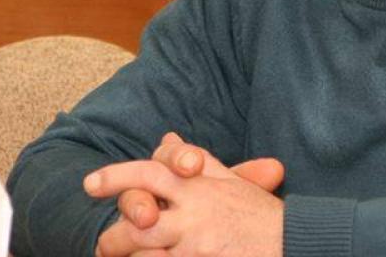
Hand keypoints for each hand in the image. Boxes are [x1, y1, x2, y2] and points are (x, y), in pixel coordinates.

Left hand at [86, 137, 284, 256]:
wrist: (295, 242)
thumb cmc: (260, 214)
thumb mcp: (229, 181)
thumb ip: (196, 161)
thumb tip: (166, 139)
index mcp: (199, 185)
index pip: (151, 171)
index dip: (117, 175)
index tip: (90, 183)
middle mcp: (194, 212)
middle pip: (137, 221)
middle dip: (113, 237)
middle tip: (103, 246)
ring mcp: (196, 244)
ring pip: (144, 252)